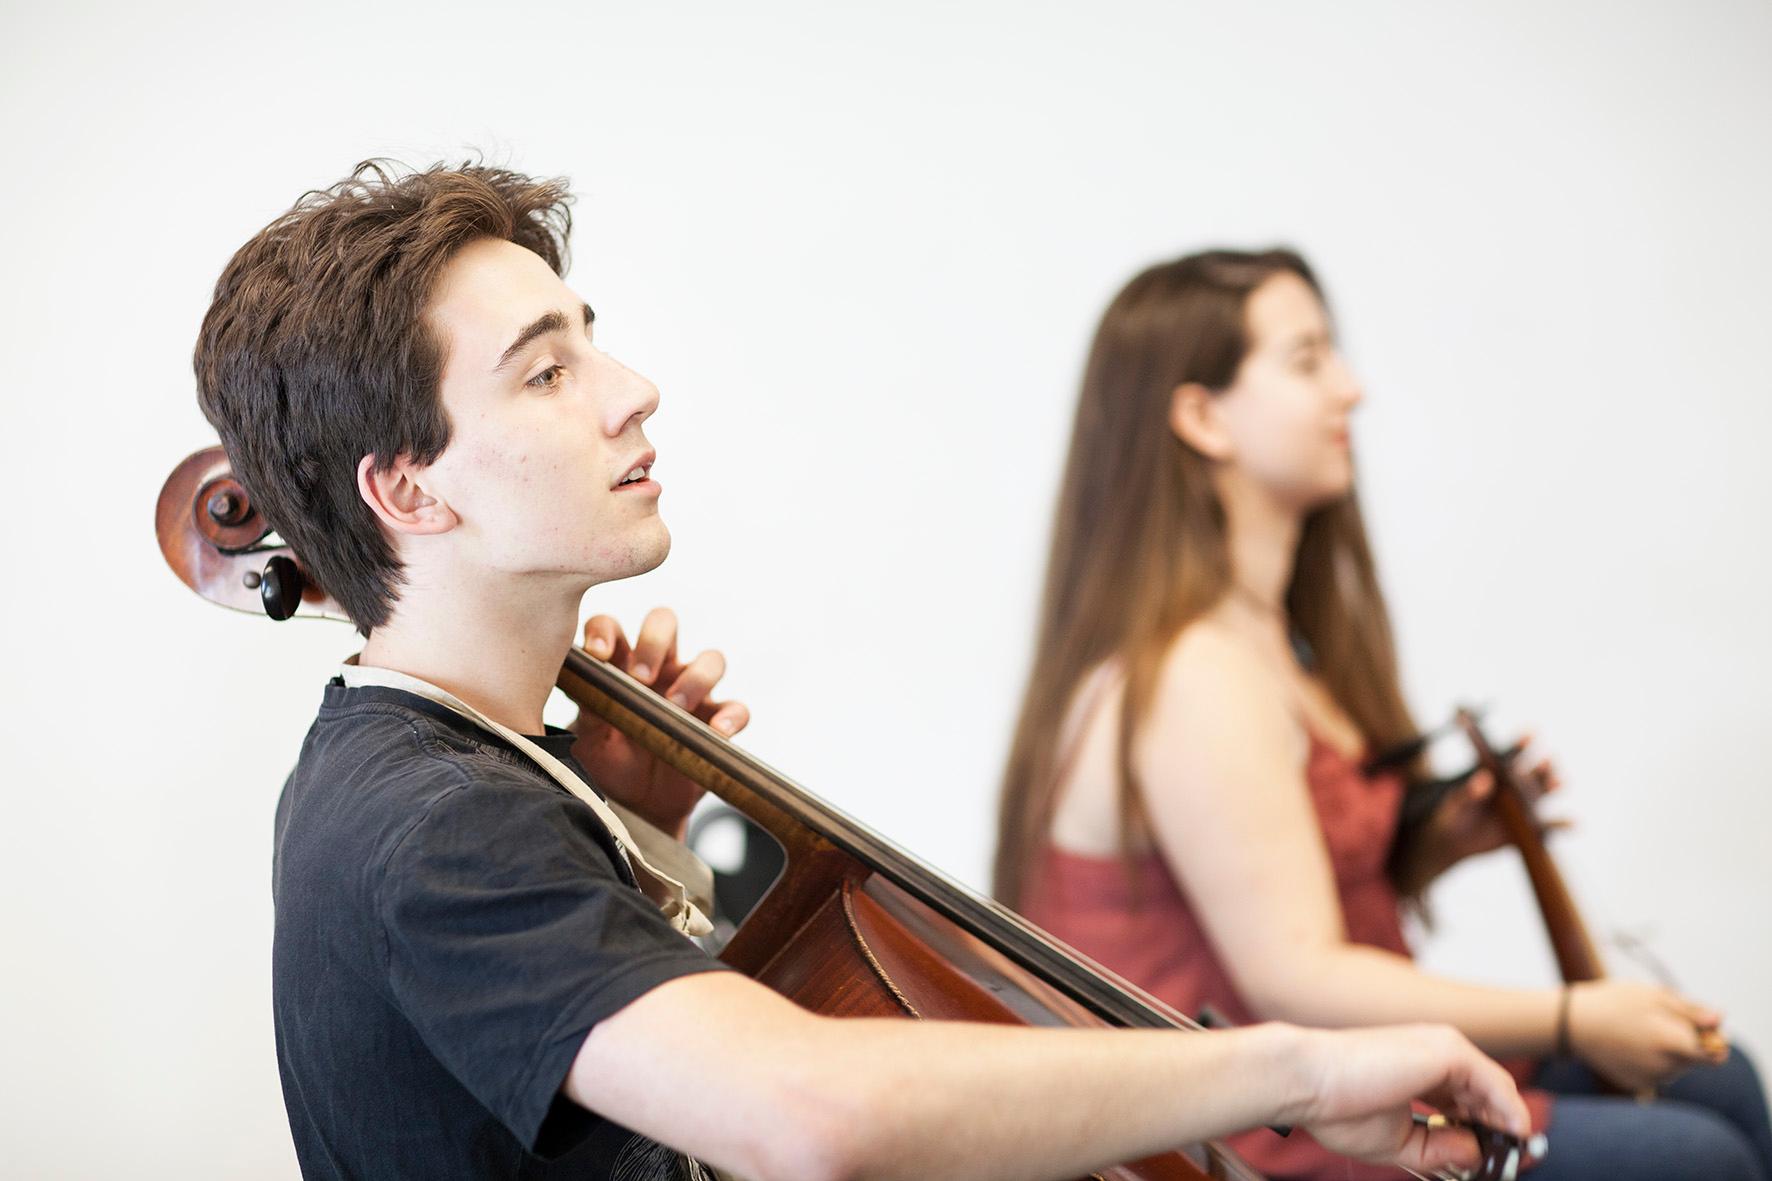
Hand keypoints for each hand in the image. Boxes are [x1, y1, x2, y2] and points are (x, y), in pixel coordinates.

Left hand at [569, 608, 749, 836]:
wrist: (635, 807)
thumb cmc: (608, 763)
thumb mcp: (590, 738)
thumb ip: (590, 709)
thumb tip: (584, 684)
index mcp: (620, 665)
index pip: (611, 627)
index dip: (605, 630)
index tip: (597, 654)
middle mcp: (659, 670)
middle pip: (665, 623)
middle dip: (654, 640)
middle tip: (640, 677)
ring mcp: (692, 694)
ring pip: (711, 659)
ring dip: (695, 677)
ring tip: (676, 705)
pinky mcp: (715, 723)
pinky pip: (737, 709)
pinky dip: (731, 717)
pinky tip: (717, 732)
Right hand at [1291, 1024, 1532, 1175]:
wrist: (1306, 1081)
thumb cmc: (1336, 1107)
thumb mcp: (1397, 1142)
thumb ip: (1438, 1147)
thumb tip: (1476, 1152)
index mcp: (1419, 1071)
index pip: (1467, 1101)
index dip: (1486, 1131)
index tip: (1498, 1160)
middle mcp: (1434, 1054)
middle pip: (1487, 1095)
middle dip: (1504, 1132)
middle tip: (1515, 1162)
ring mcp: (1442, 1048)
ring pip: (1496, 1089)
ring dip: (1509, 1126)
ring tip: (1513, 1156)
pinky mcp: (1447, 1051)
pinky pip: (1496, 1085)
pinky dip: (1511, 1112)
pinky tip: (1514, 1136)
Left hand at [1412, 735, 1565, 880]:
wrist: (1457, 842)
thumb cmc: (1454, 814)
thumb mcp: (1456, 804)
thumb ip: (1468, 793)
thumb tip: (1483, 780)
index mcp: (1498, 774)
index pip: (1512, 754)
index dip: (1522, 741)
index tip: (1531, 729)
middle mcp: (1516, 787)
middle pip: (1534, 772)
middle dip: (1542, 765)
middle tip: (1547, 760)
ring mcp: (1526, 807)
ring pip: (1545, 793)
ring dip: (1553, 786)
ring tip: (1559, 782)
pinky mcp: (1531, 829)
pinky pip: (1551, 826)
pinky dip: (1564, 825)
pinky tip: (1575, 823)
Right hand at [1567, 980, 1727, 1090]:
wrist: (1572, 1024)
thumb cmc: (1615, 1003)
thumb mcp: (1654, 996)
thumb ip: (1691, 1011)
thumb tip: (1720, 1020)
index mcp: (1673, 1044)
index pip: (1714, 1054)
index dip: (1713, 1040)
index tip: (1698, 1027)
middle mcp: (1665, 1068)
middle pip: (1694, 1059)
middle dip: (1685, 1042)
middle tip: (1655, 1020)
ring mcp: (1650, 1079)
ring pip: (1676, 1068)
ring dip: (1669, 1052)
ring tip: (1639, 1032)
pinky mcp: (1636, 1085)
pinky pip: (1657, 1074)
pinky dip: (1651, 1062)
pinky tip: (1629, 1046)